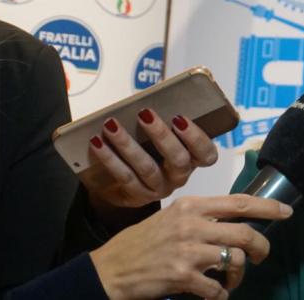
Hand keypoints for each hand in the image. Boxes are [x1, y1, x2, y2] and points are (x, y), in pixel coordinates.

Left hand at [88, 109, 219, 210]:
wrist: (123, 184)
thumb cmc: (149, 151)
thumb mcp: (161, 139)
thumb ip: (163, 125)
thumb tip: (147, 106)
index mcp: (193, 160)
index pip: (206, 154)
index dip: (196, 138)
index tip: (179, 118)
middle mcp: (179, 177)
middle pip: (178, 159)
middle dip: (160, 135)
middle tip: (144, 114)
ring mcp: (159, 189)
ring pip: (146, 167)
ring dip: (127, 144)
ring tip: (111, 125)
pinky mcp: (137, 197)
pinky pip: (123, 176)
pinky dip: (109, 157)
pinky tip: (97, 142)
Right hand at [89, 194, 292, 299]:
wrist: (110, 270)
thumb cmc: (142, 242)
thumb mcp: (172, 217)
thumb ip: (201, 216)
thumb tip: (234, 221)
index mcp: (192, 206)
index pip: (239, 202)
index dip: (268, 207)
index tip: (287, 211)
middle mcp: (192, 225)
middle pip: (245, 233)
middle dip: (262, 246)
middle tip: (262, 254)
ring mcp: (188, 251)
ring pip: (235, 260)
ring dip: (240, 273)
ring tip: (232, 279)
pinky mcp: (182, 277)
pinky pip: (217, 288)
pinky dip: (222, 294)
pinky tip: (216, 294)